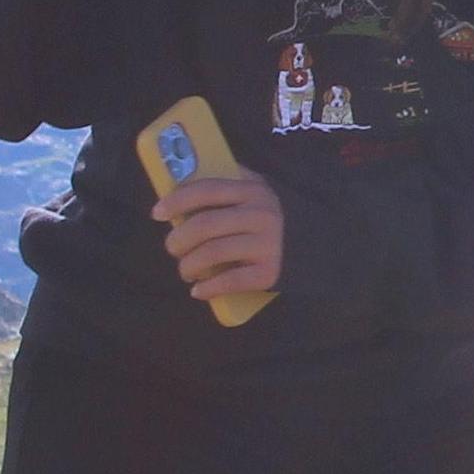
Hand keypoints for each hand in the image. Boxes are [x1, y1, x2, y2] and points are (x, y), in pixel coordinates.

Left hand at [153, 170, 283, 305]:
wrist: (315, 247)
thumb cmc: (269, 220)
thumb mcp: (256, 192)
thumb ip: (228, 184)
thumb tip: (180, 182)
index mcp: (253, 190)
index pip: (207, 189)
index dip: (177, 200)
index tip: (157, 213)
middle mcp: (262, 215)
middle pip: (204, 224)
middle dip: (178, 240)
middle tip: (174, 249)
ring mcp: (268, 244)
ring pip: (211, 253)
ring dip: (188, 266)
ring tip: (186, 271)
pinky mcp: (270, 272)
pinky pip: (229, 281)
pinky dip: (207, 288)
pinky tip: (198, 290)